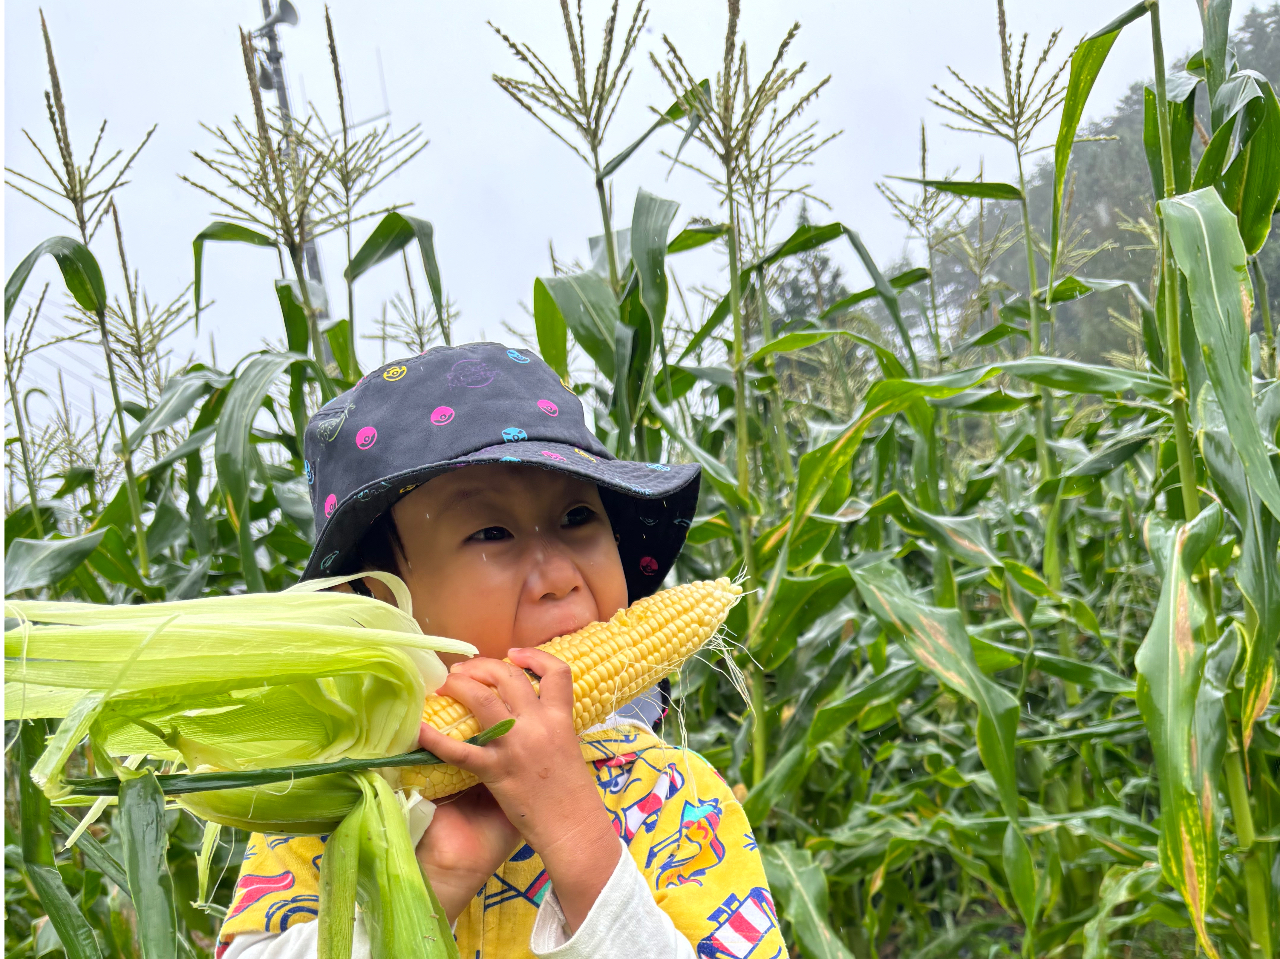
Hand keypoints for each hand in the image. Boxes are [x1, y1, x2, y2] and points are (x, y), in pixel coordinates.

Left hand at [418, 648, 620, 931]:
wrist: (574, 829)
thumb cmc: (573, 796)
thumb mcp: (568, 751)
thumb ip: (550, 730)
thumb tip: (531, 718)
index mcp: (561, 719)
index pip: (556, 673)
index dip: (534, 656)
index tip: (514, 653)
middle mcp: (539, 725)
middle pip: (509, 676)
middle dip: (483, 667)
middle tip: (464, 671)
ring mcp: (517, 746)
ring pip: (484, 698)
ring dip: (461, 685)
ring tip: (446, 685)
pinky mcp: (497, 771)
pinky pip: (459, 750)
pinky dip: (435, 738)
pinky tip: (419, 730)